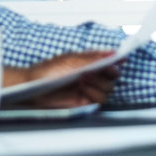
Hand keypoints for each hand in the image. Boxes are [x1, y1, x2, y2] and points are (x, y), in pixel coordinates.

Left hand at [2, 50, 117, 107]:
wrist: (34, 88)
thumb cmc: (49, 71)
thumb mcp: (73, 60)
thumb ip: (95, 58)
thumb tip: (114, 53)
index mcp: (90, 63)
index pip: (110, 61)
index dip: (117, 60)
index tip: (121, 59)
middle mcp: (92, 76)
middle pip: (113, 76)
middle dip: (107, 72)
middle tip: (98, 70)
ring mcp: (89, 89)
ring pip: (109, 88)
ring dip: (98, 83)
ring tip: (83, 78)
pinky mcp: (86, 102)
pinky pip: (100, 100)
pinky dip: (94, 93)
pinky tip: (82, 88)